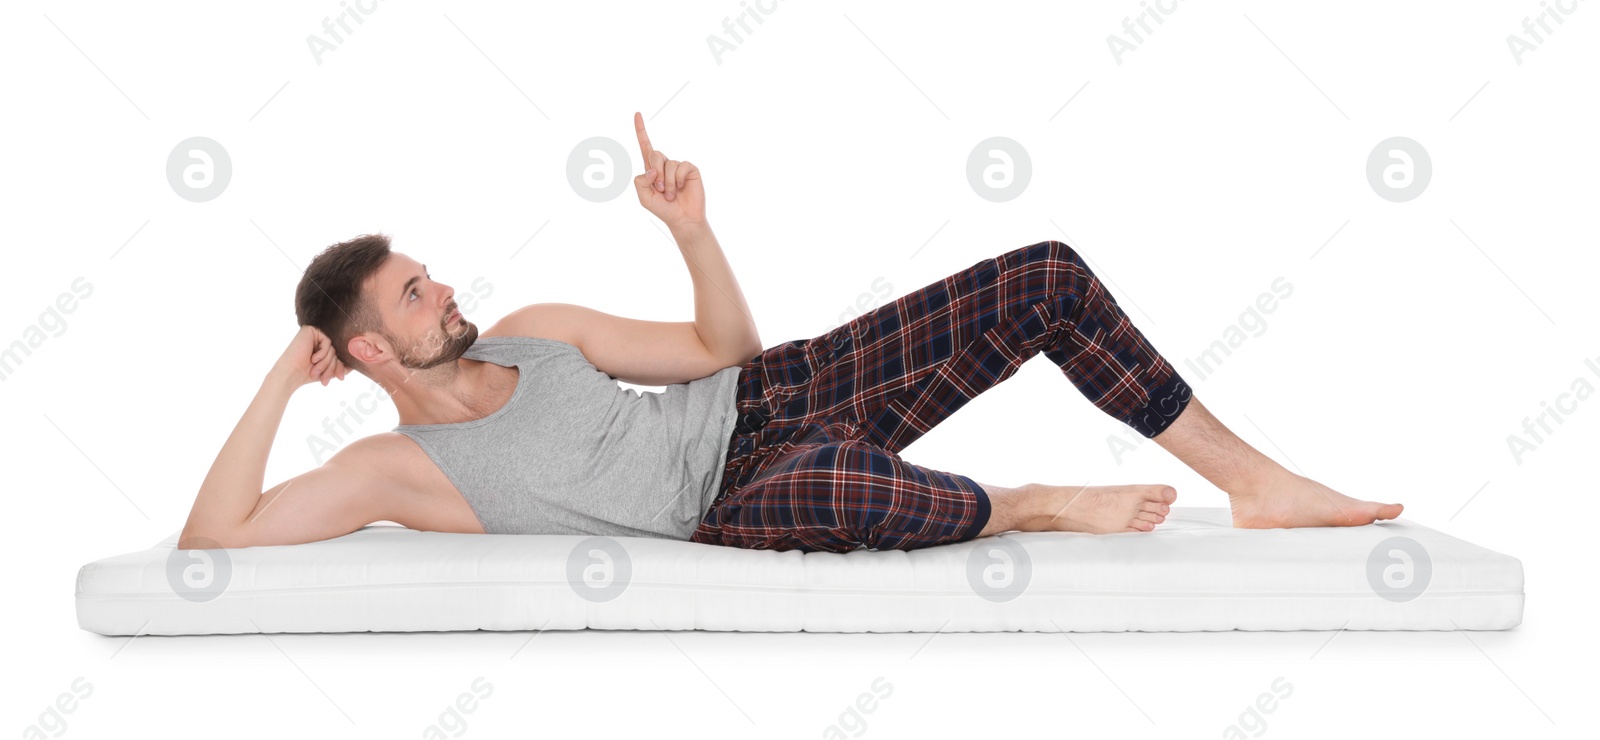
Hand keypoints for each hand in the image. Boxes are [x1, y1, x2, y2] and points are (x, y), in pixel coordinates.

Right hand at [273, 325, 348, 389]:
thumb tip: (354, 366)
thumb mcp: (328, 371)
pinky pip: (327, 342)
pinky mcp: (310, 330)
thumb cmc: (306, 374)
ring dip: (326, 363)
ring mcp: (314, 334)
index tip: (341, 378)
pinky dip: (322, 353)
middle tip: (325, 379)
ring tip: (315, 371)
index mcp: (321, 348)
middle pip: (336, 351)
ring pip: (333, 348)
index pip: (338, 354)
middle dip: (332, 366)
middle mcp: (318, 339)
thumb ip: (340, 366)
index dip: (341, 366)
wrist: (290, 374)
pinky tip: (313, 359)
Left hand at [632, 111, 705, 230]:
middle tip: (660, 190)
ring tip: (671, 195)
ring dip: (667, 182)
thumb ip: (640, 181)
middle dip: (656, 173)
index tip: (637, 114)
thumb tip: (652, 168)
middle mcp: (664, 165)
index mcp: (651, 169)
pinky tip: (681, 187)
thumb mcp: (643, 197)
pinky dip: (678, 179)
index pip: (645, 146)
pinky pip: (681, 166)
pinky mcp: (690, 169)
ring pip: (668, 163)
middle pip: (654, 154)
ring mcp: (678, 166)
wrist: (682, 219)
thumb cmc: (663, 209)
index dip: (640, 130)